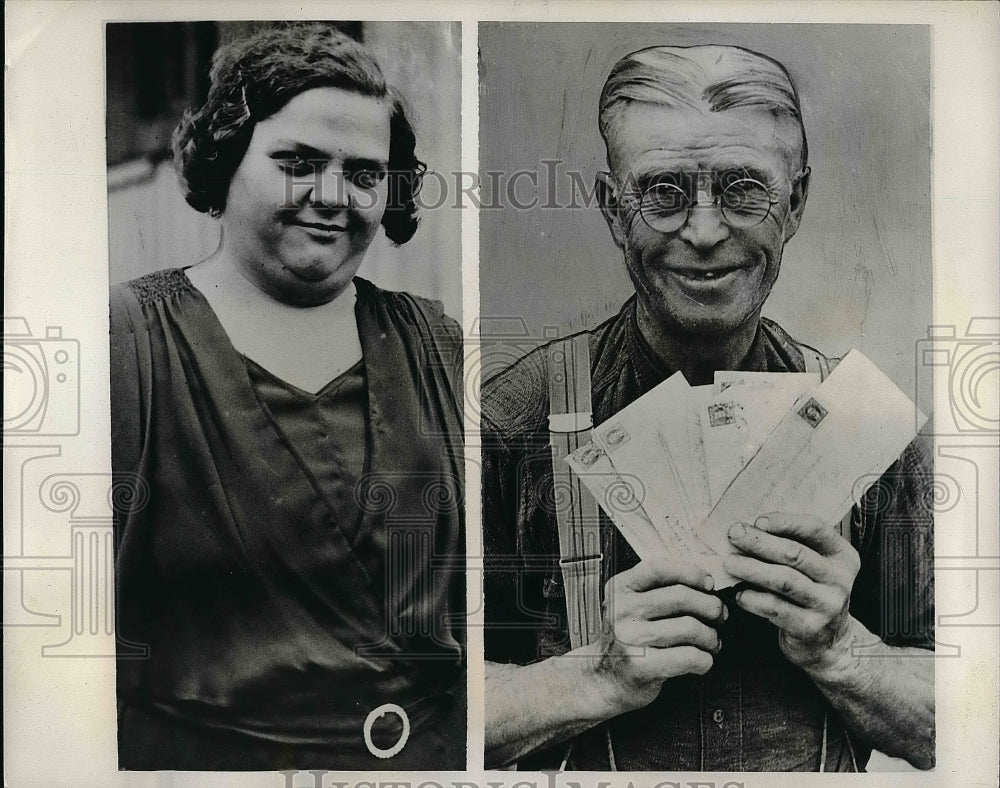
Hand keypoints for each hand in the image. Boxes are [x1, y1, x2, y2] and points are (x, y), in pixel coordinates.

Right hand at [589, 559, 726, 715]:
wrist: (603, 680)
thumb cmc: (627, 639)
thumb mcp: (629, 605)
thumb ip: (657, 590)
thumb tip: (707, 584)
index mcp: (620, 589)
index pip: (659, 569)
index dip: (691, 573)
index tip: (709, 584)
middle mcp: (622, 610)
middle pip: (681, 597)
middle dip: (711, 606)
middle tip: (721, 615)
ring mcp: (631, 639)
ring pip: (690, 628)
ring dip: (712, 636)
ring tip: (713, 642)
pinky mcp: (642, 666)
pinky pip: (689, 657)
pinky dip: (705, 659)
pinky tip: (703, 660)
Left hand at [723, 513, 860, 667]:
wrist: (828, 642)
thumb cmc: (810, 592)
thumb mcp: (813, 566)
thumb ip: (791, 545)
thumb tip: (748, 527)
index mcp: (842, 556)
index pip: (816, 529)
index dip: (786, 522)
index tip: (758, 520)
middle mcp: (839, 579)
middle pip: (795, 554)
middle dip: (760, 542)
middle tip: (733, 534)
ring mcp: (827, 605)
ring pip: (783, 580)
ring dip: (752, 569)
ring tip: (729, 563)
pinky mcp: (810, 628)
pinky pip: (775, 608)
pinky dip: (753, 598)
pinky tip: (739, 593)